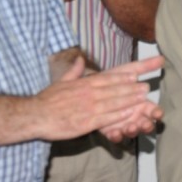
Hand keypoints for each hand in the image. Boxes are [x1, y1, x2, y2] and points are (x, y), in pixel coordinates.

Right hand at [35, 55, 162, 140]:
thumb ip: (73, 71)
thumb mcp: (60, 82)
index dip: (123, 76)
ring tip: (143, 97)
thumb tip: (78, 59)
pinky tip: (130, 113)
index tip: (136, 74)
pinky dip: (119, 115)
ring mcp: (88, 108)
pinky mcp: (86, 122)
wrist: (35, 115)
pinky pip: (106, 118)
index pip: (107, 78)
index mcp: (83, 84)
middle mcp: (88, 94)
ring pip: (113, 102)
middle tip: (146, 86)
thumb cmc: (47, 100)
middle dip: (132, 88)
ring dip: (130, 99)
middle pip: (114, 90)